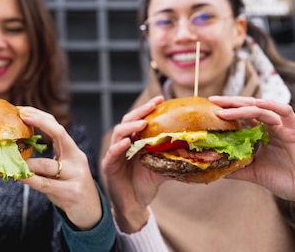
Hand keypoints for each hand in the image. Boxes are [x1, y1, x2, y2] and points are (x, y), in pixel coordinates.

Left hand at [18, 106, 101, 230]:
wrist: (92, 213)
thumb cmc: (70, 188)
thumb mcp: (60, 169)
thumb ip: (46, 158)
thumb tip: (18, 148)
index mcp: (72, 151)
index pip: (57, 127)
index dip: (40, 116)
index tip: (22, 110)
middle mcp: (77, 159)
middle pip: (59, 133)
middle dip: (40, 121)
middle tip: (21, 115)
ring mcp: (76, 175)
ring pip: (47, 164)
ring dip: (26, 162)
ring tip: (10, 158)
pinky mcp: (72, 192)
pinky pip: (46, 184)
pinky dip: (30, 179)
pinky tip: (18, 176)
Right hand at [99, 96, 167, 232]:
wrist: (132, 205)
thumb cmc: (144, 185)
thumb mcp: (161, 169)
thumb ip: (171, 159)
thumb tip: (194, 152)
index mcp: (135, 141)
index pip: (140, 120)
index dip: (148, 109)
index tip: (161, 99)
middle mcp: (123, 143)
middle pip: (128, 121)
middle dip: (140, 111)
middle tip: (153, 104)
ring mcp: (114, 154)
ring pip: (118, 133)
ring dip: (130, 127)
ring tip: (142, 123)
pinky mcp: (109, 166)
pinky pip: (112, 153)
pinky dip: (118, 147)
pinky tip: (126, 143)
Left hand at [210, 95, 294, 199]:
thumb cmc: (284, 180)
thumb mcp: (254, 172)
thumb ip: (236, 167)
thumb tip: (212, 166)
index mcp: (263, 133)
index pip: (243, 115)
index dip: (227, 110)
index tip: (209, 109)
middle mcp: (273, 126)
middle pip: (249, 107)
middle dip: (230, 103)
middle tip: (212, 101)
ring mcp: (284, 126)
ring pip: (261, 108)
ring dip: (242, 107)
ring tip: (224, 109)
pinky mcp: (294, 129)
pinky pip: (285, 111)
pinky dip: (271, 105)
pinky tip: (257, 103)